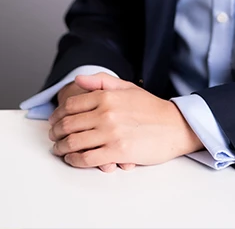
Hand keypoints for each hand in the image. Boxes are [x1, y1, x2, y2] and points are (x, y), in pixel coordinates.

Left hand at [48, 72, 202, 169]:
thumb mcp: (128, 87)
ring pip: (73, 143)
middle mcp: (106, 113)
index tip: (54, 121)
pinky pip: (85, 158)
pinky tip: (73, 159)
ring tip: (60, 150)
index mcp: (107, 96)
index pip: (70, 105)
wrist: (175, 126)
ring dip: (61, 148)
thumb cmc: (151, 108)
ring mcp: (111, 133)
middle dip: (55, 133)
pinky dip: (74, 160)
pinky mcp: (116, 152)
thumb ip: (101, 81)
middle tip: (54, 137)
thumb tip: (78, 79)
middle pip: (67, 124)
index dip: (57, 115)